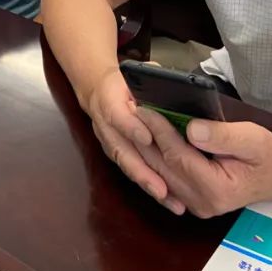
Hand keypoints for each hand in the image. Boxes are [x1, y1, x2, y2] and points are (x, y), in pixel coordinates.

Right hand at [83, 68, 186, 212]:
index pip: (117, 114)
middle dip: (142, 171)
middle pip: (120, 150)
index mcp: (108, 99)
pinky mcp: (114, 153)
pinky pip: (130, 170)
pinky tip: (166, 198)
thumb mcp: (136, 72)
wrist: (97, 90)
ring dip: (146, 183)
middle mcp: (104, 125)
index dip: (131, 127)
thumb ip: (151, 76)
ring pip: (125, 164)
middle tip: (162, 188)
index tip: (147, 138)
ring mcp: (108, 142)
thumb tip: (174, 84)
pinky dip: (147, 184)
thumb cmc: (123, 81)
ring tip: (168, 199)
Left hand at [131, 107, 271, 217]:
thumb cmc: (267, 154)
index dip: (159, 131)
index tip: (146, 108)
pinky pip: (165, 176)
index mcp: (217, 190)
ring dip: (145, 146)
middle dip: (145, 137)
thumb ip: (223, 136)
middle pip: (163, 167)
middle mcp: (202, 203)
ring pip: (159, 173)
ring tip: (134, 119)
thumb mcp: (253, 139)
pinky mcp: (190, 199)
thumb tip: (192, 129)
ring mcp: (194, 205)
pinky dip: (154, 156)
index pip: (178, 157)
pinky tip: (146, 136)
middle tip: (131, 109)